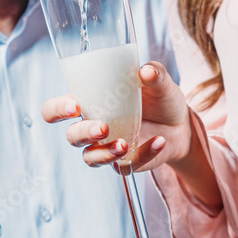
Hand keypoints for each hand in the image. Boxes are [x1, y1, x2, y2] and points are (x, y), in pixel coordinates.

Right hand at [42, 61, 193, 172]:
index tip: (74, 106)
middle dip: (84, 133)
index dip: (57, 110)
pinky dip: (143, 154)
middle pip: (71, 136)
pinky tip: (159, 141)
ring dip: (104, 153)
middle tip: (103, 127)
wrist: (181, 124)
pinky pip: (126, 166)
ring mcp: (107, 148)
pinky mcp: (125, 163)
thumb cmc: (159, 99)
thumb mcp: (159, 81)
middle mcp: (93, 127)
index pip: (55, 110)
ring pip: (91, 158)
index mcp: (89, 103)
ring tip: (124, 145)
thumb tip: (146, 71)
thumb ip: (154, 73)